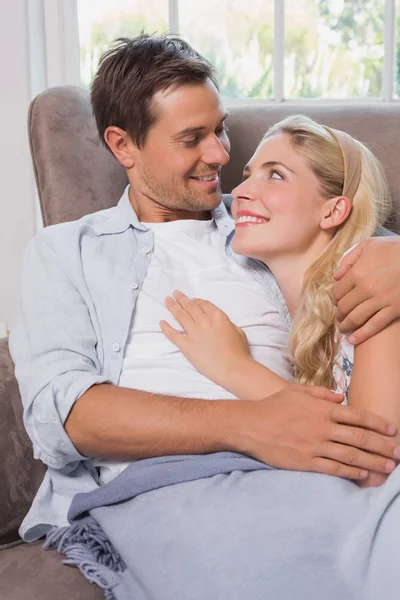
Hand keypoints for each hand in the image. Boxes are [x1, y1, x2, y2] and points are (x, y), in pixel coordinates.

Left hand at [160, 290, 250, 387]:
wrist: (232, 368)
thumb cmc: (239, 352)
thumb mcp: (237, 331)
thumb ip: (227, 324)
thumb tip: (220, 323)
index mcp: (218, 316)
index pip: (203, 304)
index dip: (196, 301)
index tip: (192, 300)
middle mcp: (204, 321)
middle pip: (190, 306)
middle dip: (181, 298)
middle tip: (175, 294)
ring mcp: (193, 333)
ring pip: (180, 315)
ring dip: (173, 306)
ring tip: (167, 300)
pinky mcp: (186, 346)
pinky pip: (173, 334)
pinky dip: (166, 328)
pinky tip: (161, 322)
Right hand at [229, 386, 399, 480]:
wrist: (249, 425)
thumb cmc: (273, 406)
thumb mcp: (296, 391)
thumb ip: (321, 393)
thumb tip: (341, 397)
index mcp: (322, 409)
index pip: (357, 416)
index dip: (378, 424)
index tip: (392, 430)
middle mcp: (322, 427)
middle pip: (359, 438)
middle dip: (382, 446)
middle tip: (398, 452)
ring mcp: (314, 446)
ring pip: (351, 455)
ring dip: (373, 462)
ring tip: (388, 467)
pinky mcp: (305, 462)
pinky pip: (333, 469)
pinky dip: (350, 472)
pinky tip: (362, 474)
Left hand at [333, 238, 399, 343]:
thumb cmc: (396, 250)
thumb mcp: (371, 245)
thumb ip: (350, 258)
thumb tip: (336, 276)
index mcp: (359, 272)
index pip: (338, 292)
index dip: (336, 299)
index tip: (338, 302)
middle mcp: (367, 287)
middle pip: (344, 307)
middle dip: (339, 314)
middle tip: (339, 318)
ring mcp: (381, 300)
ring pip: (356, 318)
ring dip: (346, 326)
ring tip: (344, 328)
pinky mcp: (394, 309)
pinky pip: (374, 326)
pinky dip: (362, 335)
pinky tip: (354, 340)